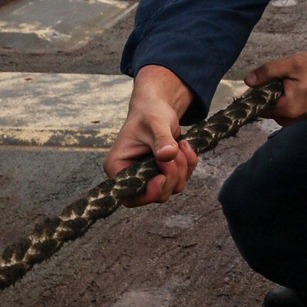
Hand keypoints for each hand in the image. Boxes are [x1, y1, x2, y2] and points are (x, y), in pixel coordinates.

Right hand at [104, 65, 197, 205]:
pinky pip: (181, 179)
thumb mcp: (155, 122)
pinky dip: (188, 165)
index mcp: (118, 167)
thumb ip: (161, 139)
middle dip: (172, 174)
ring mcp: (148, 177)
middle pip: (157, 195)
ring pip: (172, 188)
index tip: (162, 177)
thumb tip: (167, 155)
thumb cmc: (149, 113)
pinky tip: (184, 146)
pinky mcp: (163, 174)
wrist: (157, 108)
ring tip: (180, 144)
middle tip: (176, 149)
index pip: (131, 197)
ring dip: (182, 168)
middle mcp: (131, 176)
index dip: (149, 193)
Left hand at [244, 51, 306, 124]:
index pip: (256, 103)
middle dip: (270, 88)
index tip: (267, 76)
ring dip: (278, 91)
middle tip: (286, 75)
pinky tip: (298, 85)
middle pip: (265, 103)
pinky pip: (284, 105)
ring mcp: (294, 119)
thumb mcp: (293, 64)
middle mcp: (286, 119)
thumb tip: (247, 80)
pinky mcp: (300, 116)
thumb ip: (269, 71)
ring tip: (294, 79)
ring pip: (275, 104)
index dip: (257, 88)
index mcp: (283, 110)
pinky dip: (286, 95)